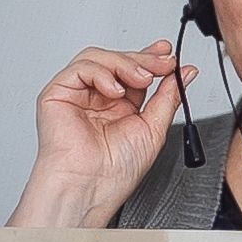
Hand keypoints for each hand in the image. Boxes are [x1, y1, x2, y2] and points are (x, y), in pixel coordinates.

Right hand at [9, 37, 187, 223]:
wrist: (90, 187)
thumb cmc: (114, 171)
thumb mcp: (153, 128)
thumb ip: (168, 97)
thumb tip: (184, 73)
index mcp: (119, 107)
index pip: (133, 71)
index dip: (150, 57)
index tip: (169, 54)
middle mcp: (97, 99)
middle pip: (118, 60)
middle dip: (143, 59)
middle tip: (163, 63)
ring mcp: (77, 95)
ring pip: (99, 58)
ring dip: (125, 63)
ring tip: (142, 79)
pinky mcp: (57, 94)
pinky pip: (80, 68)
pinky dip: (102, 73)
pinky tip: (115, 91)